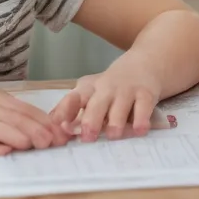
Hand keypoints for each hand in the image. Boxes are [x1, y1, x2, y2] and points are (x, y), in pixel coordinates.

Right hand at [0, 87, 69, 155]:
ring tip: (37, 146)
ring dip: (22, 136)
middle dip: (39, 130)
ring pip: (4, 127)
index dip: (44, 121)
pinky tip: (7, 151)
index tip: (59, 132)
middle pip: (19, 118)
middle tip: (55, 141)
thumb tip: (28, 126)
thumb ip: (4, 112)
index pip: (26, 109)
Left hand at [49, 58, 163, 142]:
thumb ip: (74, 108)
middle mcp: (107, 89)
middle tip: (88, 137)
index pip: (74, 97)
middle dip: (91, 120)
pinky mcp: (146, 94)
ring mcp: (127, 90)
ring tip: (113, 135)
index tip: (58, 124)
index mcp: (90, 89)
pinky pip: (143, 107)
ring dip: (116, 121)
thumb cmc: (114, 84)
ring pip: (120, 106)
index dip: (65, 110)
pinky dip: (141, 119)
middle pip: (97, 104)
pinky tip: (139, 130)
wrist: (147, 61)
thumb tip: (51, 126)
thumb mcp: (92, 91)